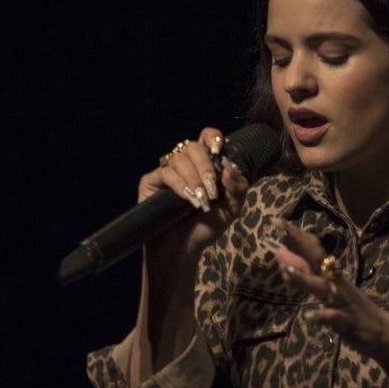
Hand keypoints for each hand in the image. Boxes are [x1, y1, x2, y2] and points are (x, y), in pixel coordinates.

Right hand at [138, 128, 250, 260]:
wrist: (183, 250)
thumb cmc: (205, 227)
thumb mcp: (230, 209)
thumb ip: (238, 188)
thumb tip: (230, 166)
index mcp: (205, 165)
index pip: (207, 137)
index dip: (212, 137)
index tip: (219, 151)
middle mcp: (185, 164)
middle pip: (193, 146)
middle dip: (206, 166)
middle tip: (211, 189)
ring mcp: (167, 172)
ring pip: (179, 159)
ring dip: (194, 179)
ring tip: (200, 201)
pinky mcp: (151, 182)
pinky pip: (165, 172)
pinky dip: (179, 185)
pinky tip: (187, 200)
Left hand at [263, 219, 388, 363]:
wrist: (384, 333)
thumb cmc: (354, 311)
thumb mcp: (331, 292)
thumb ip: (310, 279)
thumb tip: (287, 267)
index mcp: (332, 276)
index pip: (312, 251)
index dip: (295, 237)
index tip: (277, 222)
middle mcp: (336, 284)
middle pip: (315, 260)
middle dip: (298, 245)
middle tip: (279, 229)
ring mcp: (342, 301)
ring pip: (322, 288)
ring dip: (304, 279)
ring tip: (287, 271)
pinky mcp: (348, 321)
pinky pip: (334, 318)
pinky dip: (322, 316)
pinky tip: (309, 316)